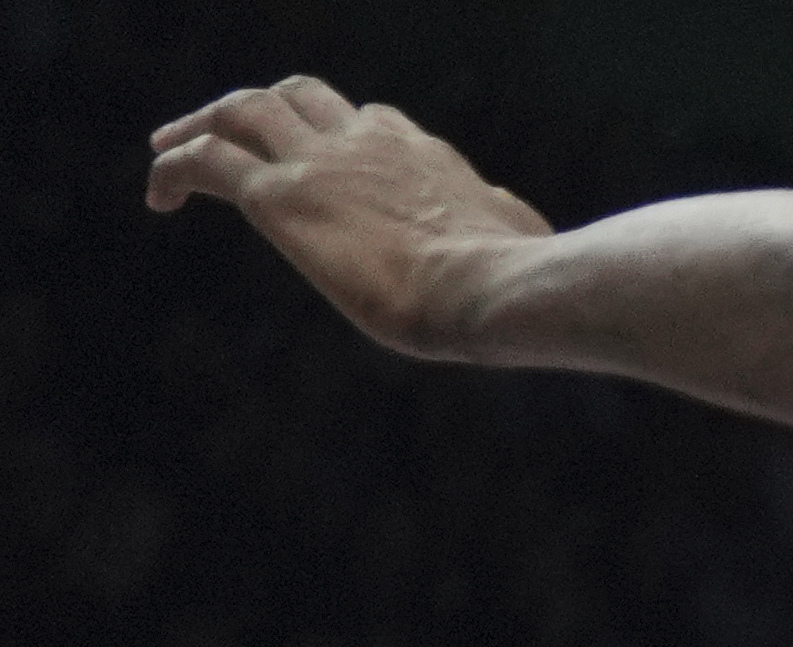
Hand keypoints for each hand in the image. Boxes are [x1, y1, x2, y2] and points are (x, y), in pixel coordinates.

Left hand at [144, 80, 543, 350]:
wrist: (492, 289)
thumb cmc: (516, 279)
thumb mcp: (518, 238)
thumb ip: (500, 218)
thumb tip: (510, 213)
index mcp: (422, 155)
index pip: (369, 123)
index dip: (336, 136)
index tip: (317, 165)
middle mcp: (365, 142)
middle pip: (297, 96)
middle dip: (256, 108)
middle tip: (220, 130)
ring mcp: (318, 164)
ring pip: (240, 111)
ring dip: (200, 123)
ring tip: (168, 148)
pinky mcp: (278, 197)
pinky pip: (204, 162)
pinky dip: (174, 169)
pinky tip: (158, 198)